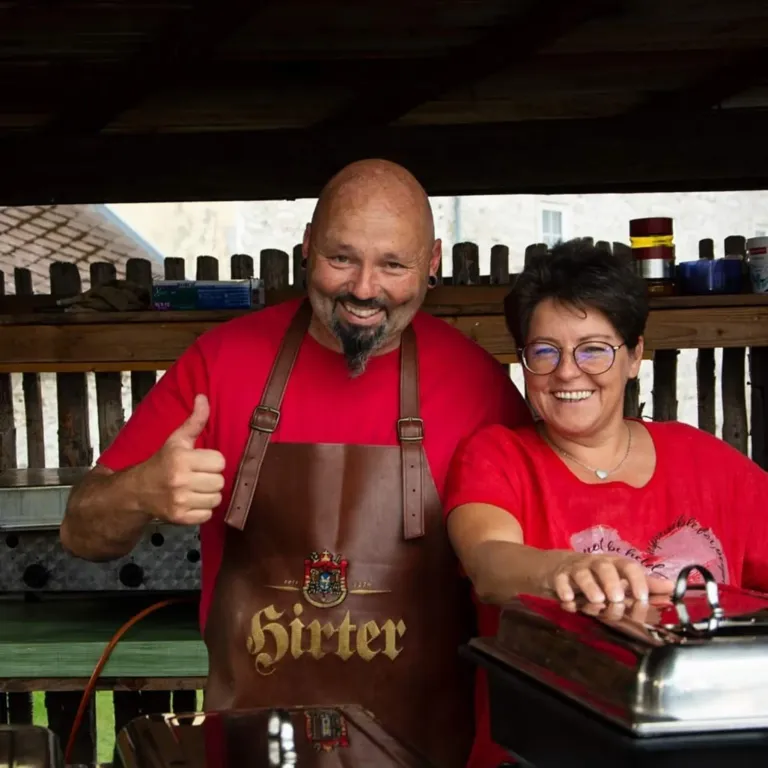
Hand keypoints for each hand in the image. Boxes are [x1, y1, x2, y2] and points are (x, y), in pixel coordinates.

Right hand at [137, 394, 225, 524]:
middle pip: (220, 481)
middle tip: (197, 476)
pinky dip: (202, 510)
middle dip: (211, 478)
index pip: (220, 462)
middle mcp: (180, 480)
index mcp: (181, 458)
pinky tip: (191, 501)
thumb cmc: (162, 462)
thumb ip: (195, 420)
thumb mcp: (177, 439)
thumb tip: (203, 397)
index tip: (200, 462)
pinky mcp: (180, 517)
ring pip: (216, 498)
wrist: (137, 490)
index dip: (212, 461)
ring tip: (195, 488)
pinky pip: (208, 514)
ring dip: (208, 494)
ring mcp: (180, 501)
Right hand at [547, 553, 673, 603]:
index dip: (637, 580)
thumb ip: (645, 584)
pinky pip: (560, 581)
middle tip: (617, 599)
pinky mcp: (558, 576)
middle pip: (604, 567)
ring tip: (596, 601)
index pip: (628, 566)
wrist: (559, 567)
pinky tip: (569, 601)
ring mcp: (576, 569)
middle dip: (611, 583)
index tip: (642, 598)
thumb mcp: (620, 579)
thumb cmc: (596, 576)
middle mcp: (595, 564)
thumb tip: (673, 588)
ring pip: (582, 574)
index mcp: (614, 564)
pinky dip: (564, 591)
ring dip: (590, 587)